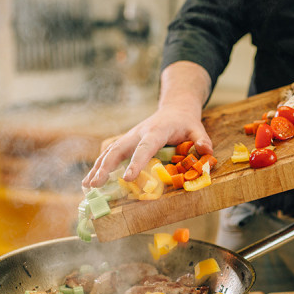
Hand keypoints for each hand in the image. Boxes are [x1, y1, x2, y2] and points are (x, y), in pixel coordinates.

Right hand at [82, 105, 212, 188]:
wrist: (174, 108)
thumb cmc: (186, 122)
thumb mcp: (197, 128)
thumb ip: (201, 140)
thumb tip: (206, 152)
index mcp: (156, 131)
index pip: (144, 147)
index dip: (136, 162)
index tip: (128, 178)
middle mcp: (138, 133)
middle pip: (118, 149)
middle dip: (105, 167)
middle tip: (95, 184)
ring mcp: (130, 137)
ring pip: (110, 151)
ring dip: (97, 168)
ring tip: (87, 185)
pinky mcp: (126, 142)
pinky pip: (110, 153)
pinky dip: (99, 166)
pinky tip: (90, 180)